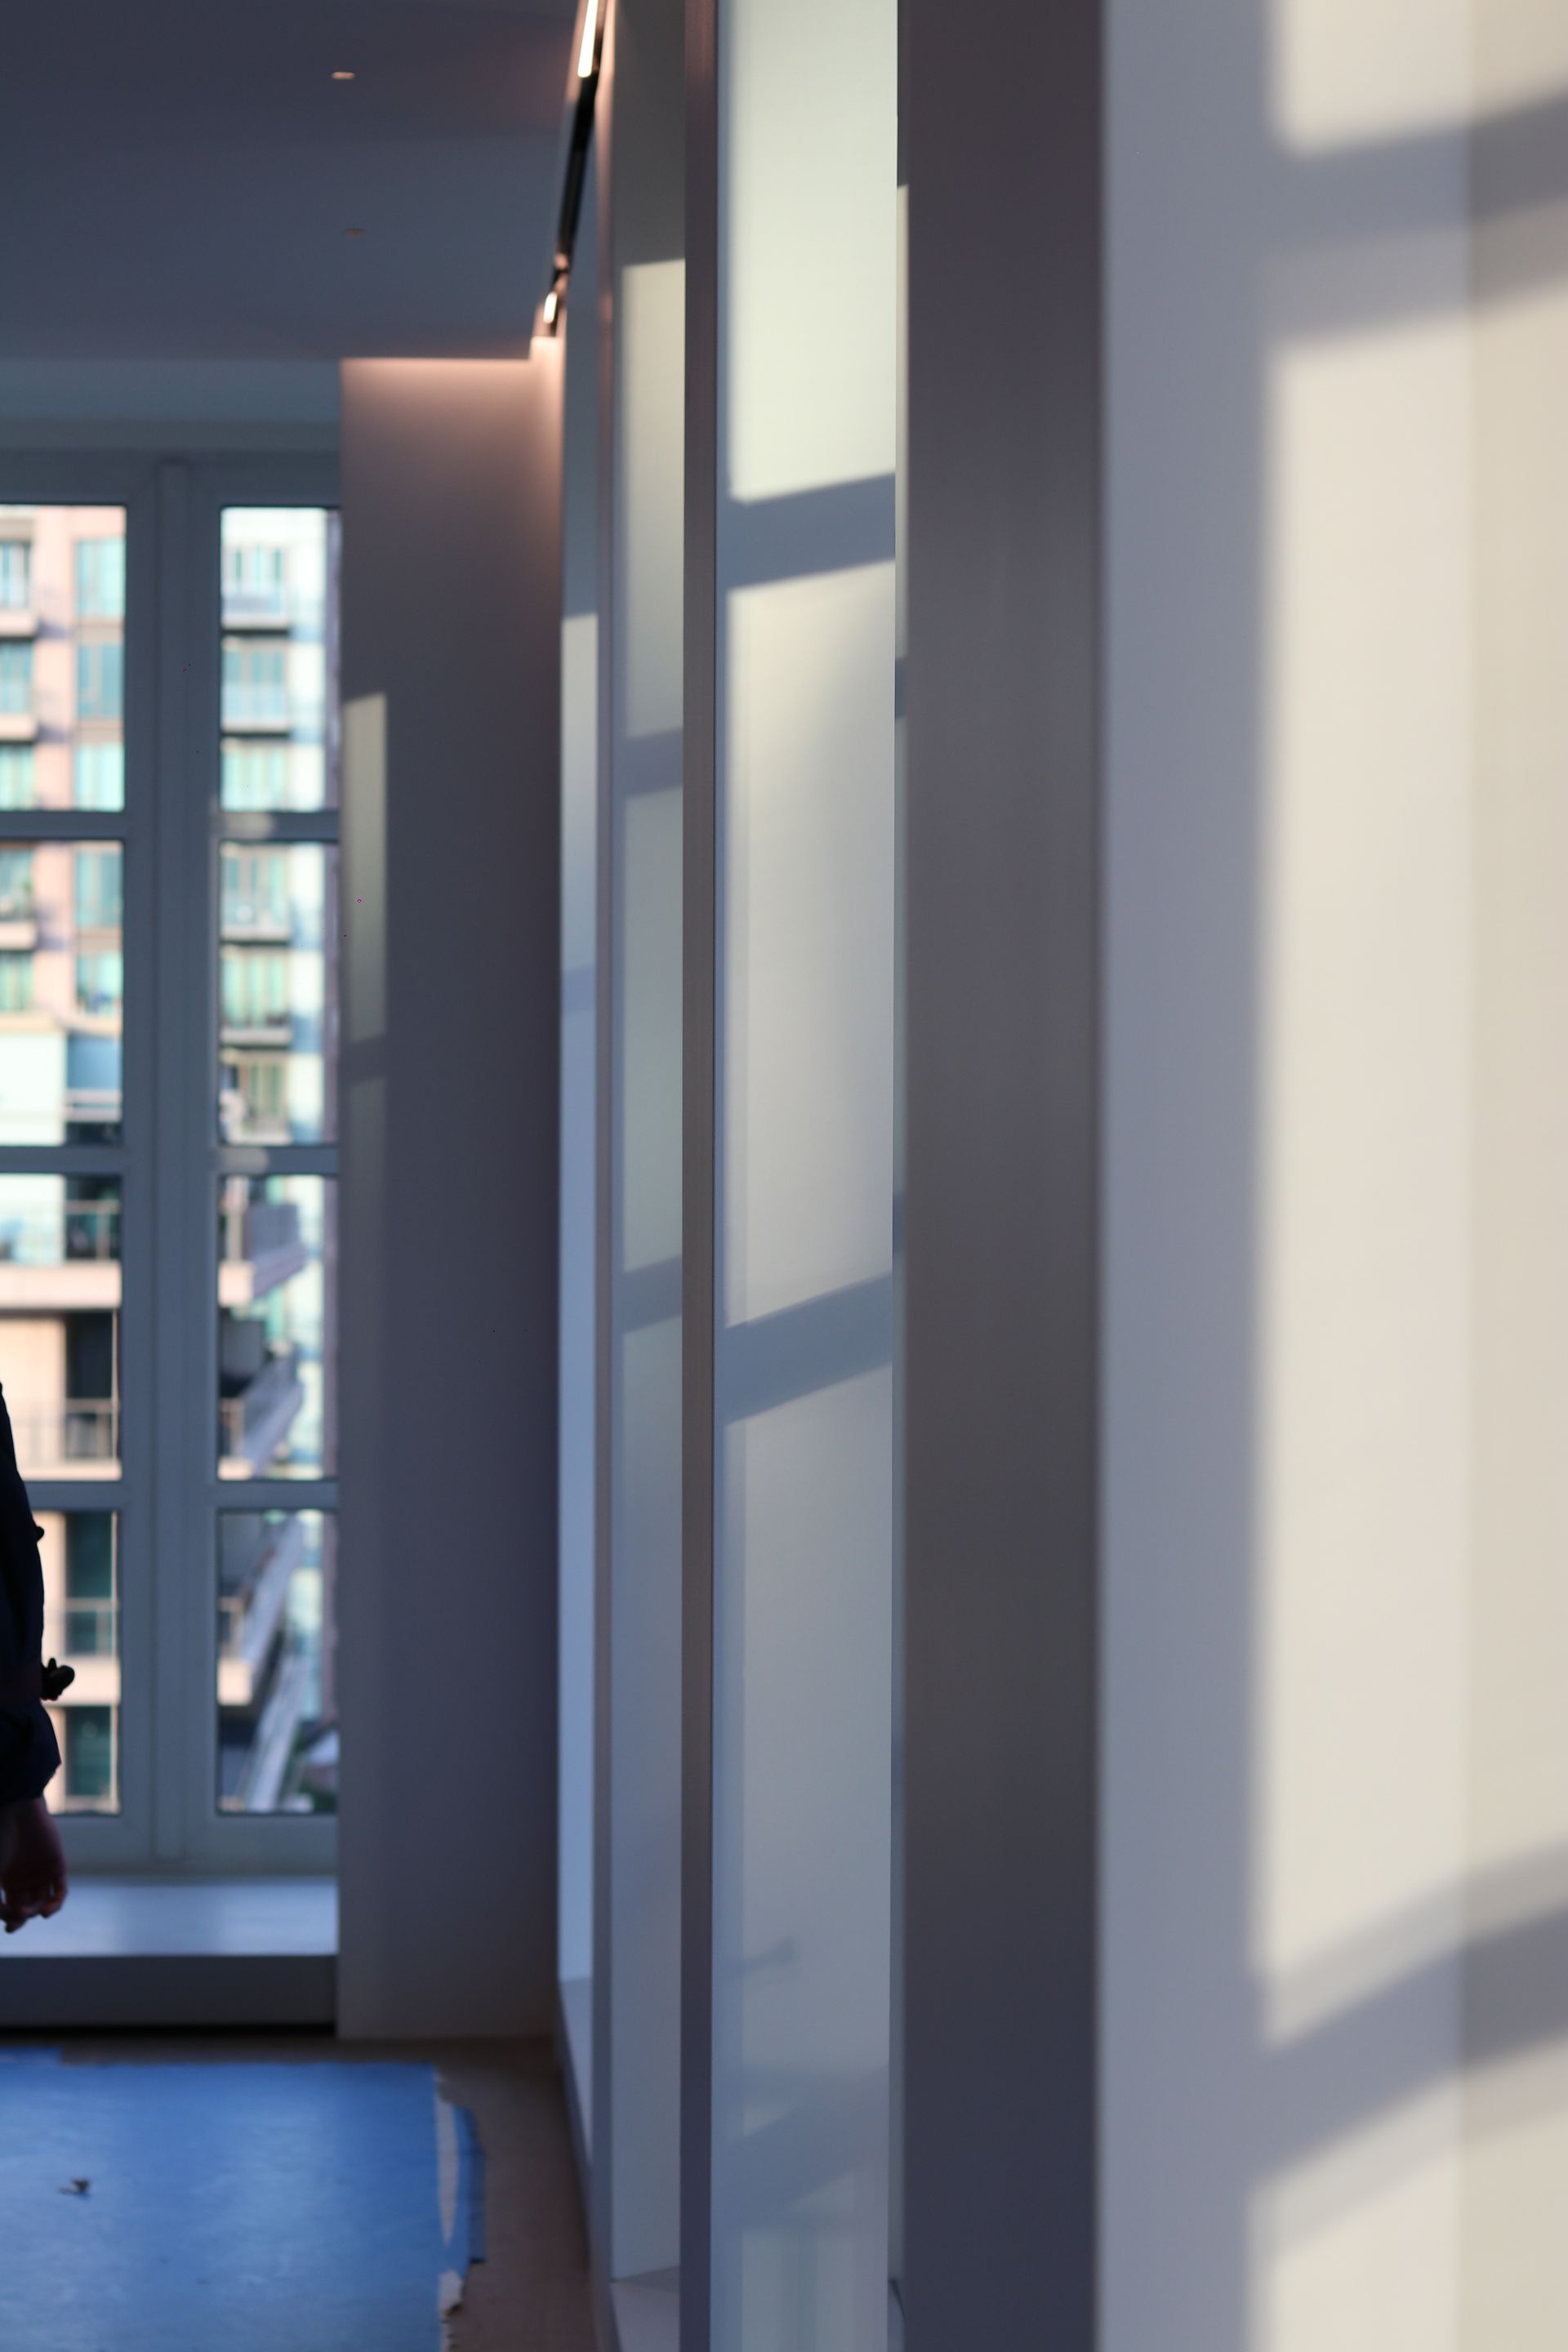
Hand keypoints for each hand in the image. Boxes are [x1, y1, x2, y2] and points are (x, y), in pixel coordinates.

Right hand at [0, 1797, 67, 1932]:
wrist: (16, 1812)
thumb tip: (3, 1916)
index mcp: (8, 1880)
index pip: (12, 1909)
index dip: (11, 1920)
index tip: (8, 1923)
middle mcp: (26, 1878)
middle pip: (27, 1907)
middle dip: (22, 1917)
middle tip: (16, 1918)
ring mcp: (42, 1872)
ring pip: (44, 1901)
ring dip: (38, 1911)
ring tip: (33, 1912)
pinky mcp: (57, 1865)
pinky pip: (60, 1890)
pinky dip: (55, 1903)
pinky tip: (46, 1911)